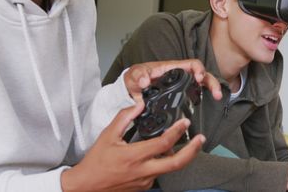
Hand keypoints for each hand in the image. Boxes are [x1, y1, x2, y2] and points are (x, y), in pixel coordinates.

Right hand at [61, 103, 204, 191]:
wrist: (86, 187)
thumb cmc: (95, 162)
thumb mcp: (107, 135)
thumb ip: (124, 118)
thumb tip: (139, 104)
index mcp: (134, 157)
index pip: (162, 143)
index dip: (177, 132)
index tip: (185, 122)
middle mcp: (143, 171)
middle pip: (176, 163)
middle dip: (192, 151)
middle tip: (201, 139)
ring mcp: (145, 181)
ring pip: (168, 168)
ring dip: (177, 156)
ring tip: (181, 144)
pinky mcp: (144, 187)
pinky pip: (158, 173)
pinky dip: (162, 163)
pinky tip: (159, 154)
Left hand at [123, 59, 222, 101]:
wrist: (133, 87)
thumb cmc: (136, 77)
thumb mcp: (134, 75)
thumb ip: (138, 76)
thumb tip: (144, 81)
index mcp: (172, 67)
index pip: (191, 64)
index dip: (198, 69)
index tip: (198, 78)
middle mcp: (180, 74)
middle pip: (201, 73)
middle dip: (211, 81)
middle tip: (216, 93)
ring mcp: (182, 82)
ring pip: (202, 82)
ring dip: (212, 87)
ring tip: (218, 97)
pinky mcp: (182, 91)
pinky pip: (197, 90)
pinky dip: (206, 94)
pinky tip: (211, 100)